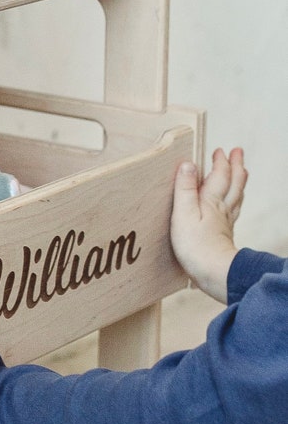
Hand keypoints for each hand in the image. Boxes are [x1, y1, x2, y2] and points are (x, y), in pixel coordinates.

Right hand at [170, 147, 246, 301]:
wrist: (213, 273)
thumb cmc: (196, 246)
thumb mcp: (183, 213)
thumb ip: (184, 189)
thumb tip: (188, 164)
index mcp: (211, 201)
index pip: (219, 176)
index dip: (220, 162)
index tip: (220, 150)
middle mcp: (222, 209)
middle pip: (234, 183)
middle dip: (235, 166)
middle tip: (237, 152)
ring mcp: (225, 223)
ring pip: (236, 197)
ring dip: (238, 181)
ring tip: (241, 172)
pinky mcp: (223, 235)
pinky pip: (233, 211)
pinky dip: (235, 201)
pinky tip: (231, 205)